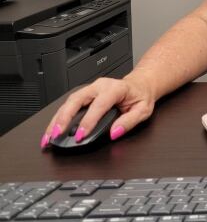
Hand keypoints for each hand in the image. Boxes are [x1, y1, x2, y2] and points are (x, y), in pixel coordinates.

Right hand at [40, 74, 154, 149]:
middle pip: (76, 100)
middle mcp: (100, 86)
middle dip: (64, 118)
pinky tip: (52, 129)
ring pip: (68, 102)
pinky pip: (69, 104)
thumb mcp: (143, 110)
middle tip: (56, 134)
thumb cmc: (141, 96)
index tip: (81, 135)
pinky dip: (58, 117)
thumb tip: (114, 133)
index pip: (99, 105)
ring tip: (48, 136)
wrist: (140, 84)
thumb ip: (130, 121)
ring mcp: (91, 88)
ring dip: (57, 119)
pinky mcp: (85, 94)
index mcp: (116, 88)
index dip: (88, 121)